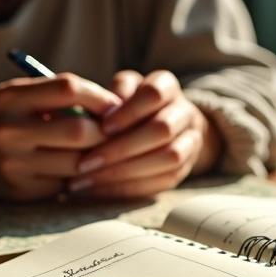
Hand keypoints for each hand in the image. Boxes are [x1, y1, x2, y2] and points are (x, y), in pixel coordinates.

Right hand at [0, 73, 121, 200]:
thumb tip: (117, 109)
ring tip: (100, 149)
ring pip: (77, 163)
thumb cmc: (9, 117)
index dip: (99, 96)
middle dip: (104, 132)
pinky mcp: (22, 191)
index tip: (115, 104)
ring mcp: (14, 164)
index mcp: (11, 98)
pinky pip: (66, 183)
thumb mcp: (23, 95)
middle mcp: (8, 130)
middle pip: (78, 131)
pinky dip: (78, 175)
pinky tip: (78, 168)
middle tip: (115, 132)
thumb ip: (60, 96)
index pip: (68, 88)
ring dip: (95, 157)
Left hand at [67, 70, 221, 196]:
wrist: (165, 124)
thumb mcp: (122, 88)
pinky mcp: (183, 171)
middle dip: (122, 148)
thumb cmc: (131, 103)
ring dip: (125, 171)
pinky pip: (161, 182)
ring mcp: (190, 143)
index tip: (103, 127)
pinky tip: (99, 189)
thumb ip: (113, 93)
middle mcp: (185, 114)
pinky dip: (128, 188)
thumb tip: (99, 111)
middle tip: (85, 162)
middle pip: (163, 130)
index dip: (129, 112)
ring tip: (87, 179)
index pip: (154, 94)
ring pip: (167, 158)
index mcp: (167, 86)